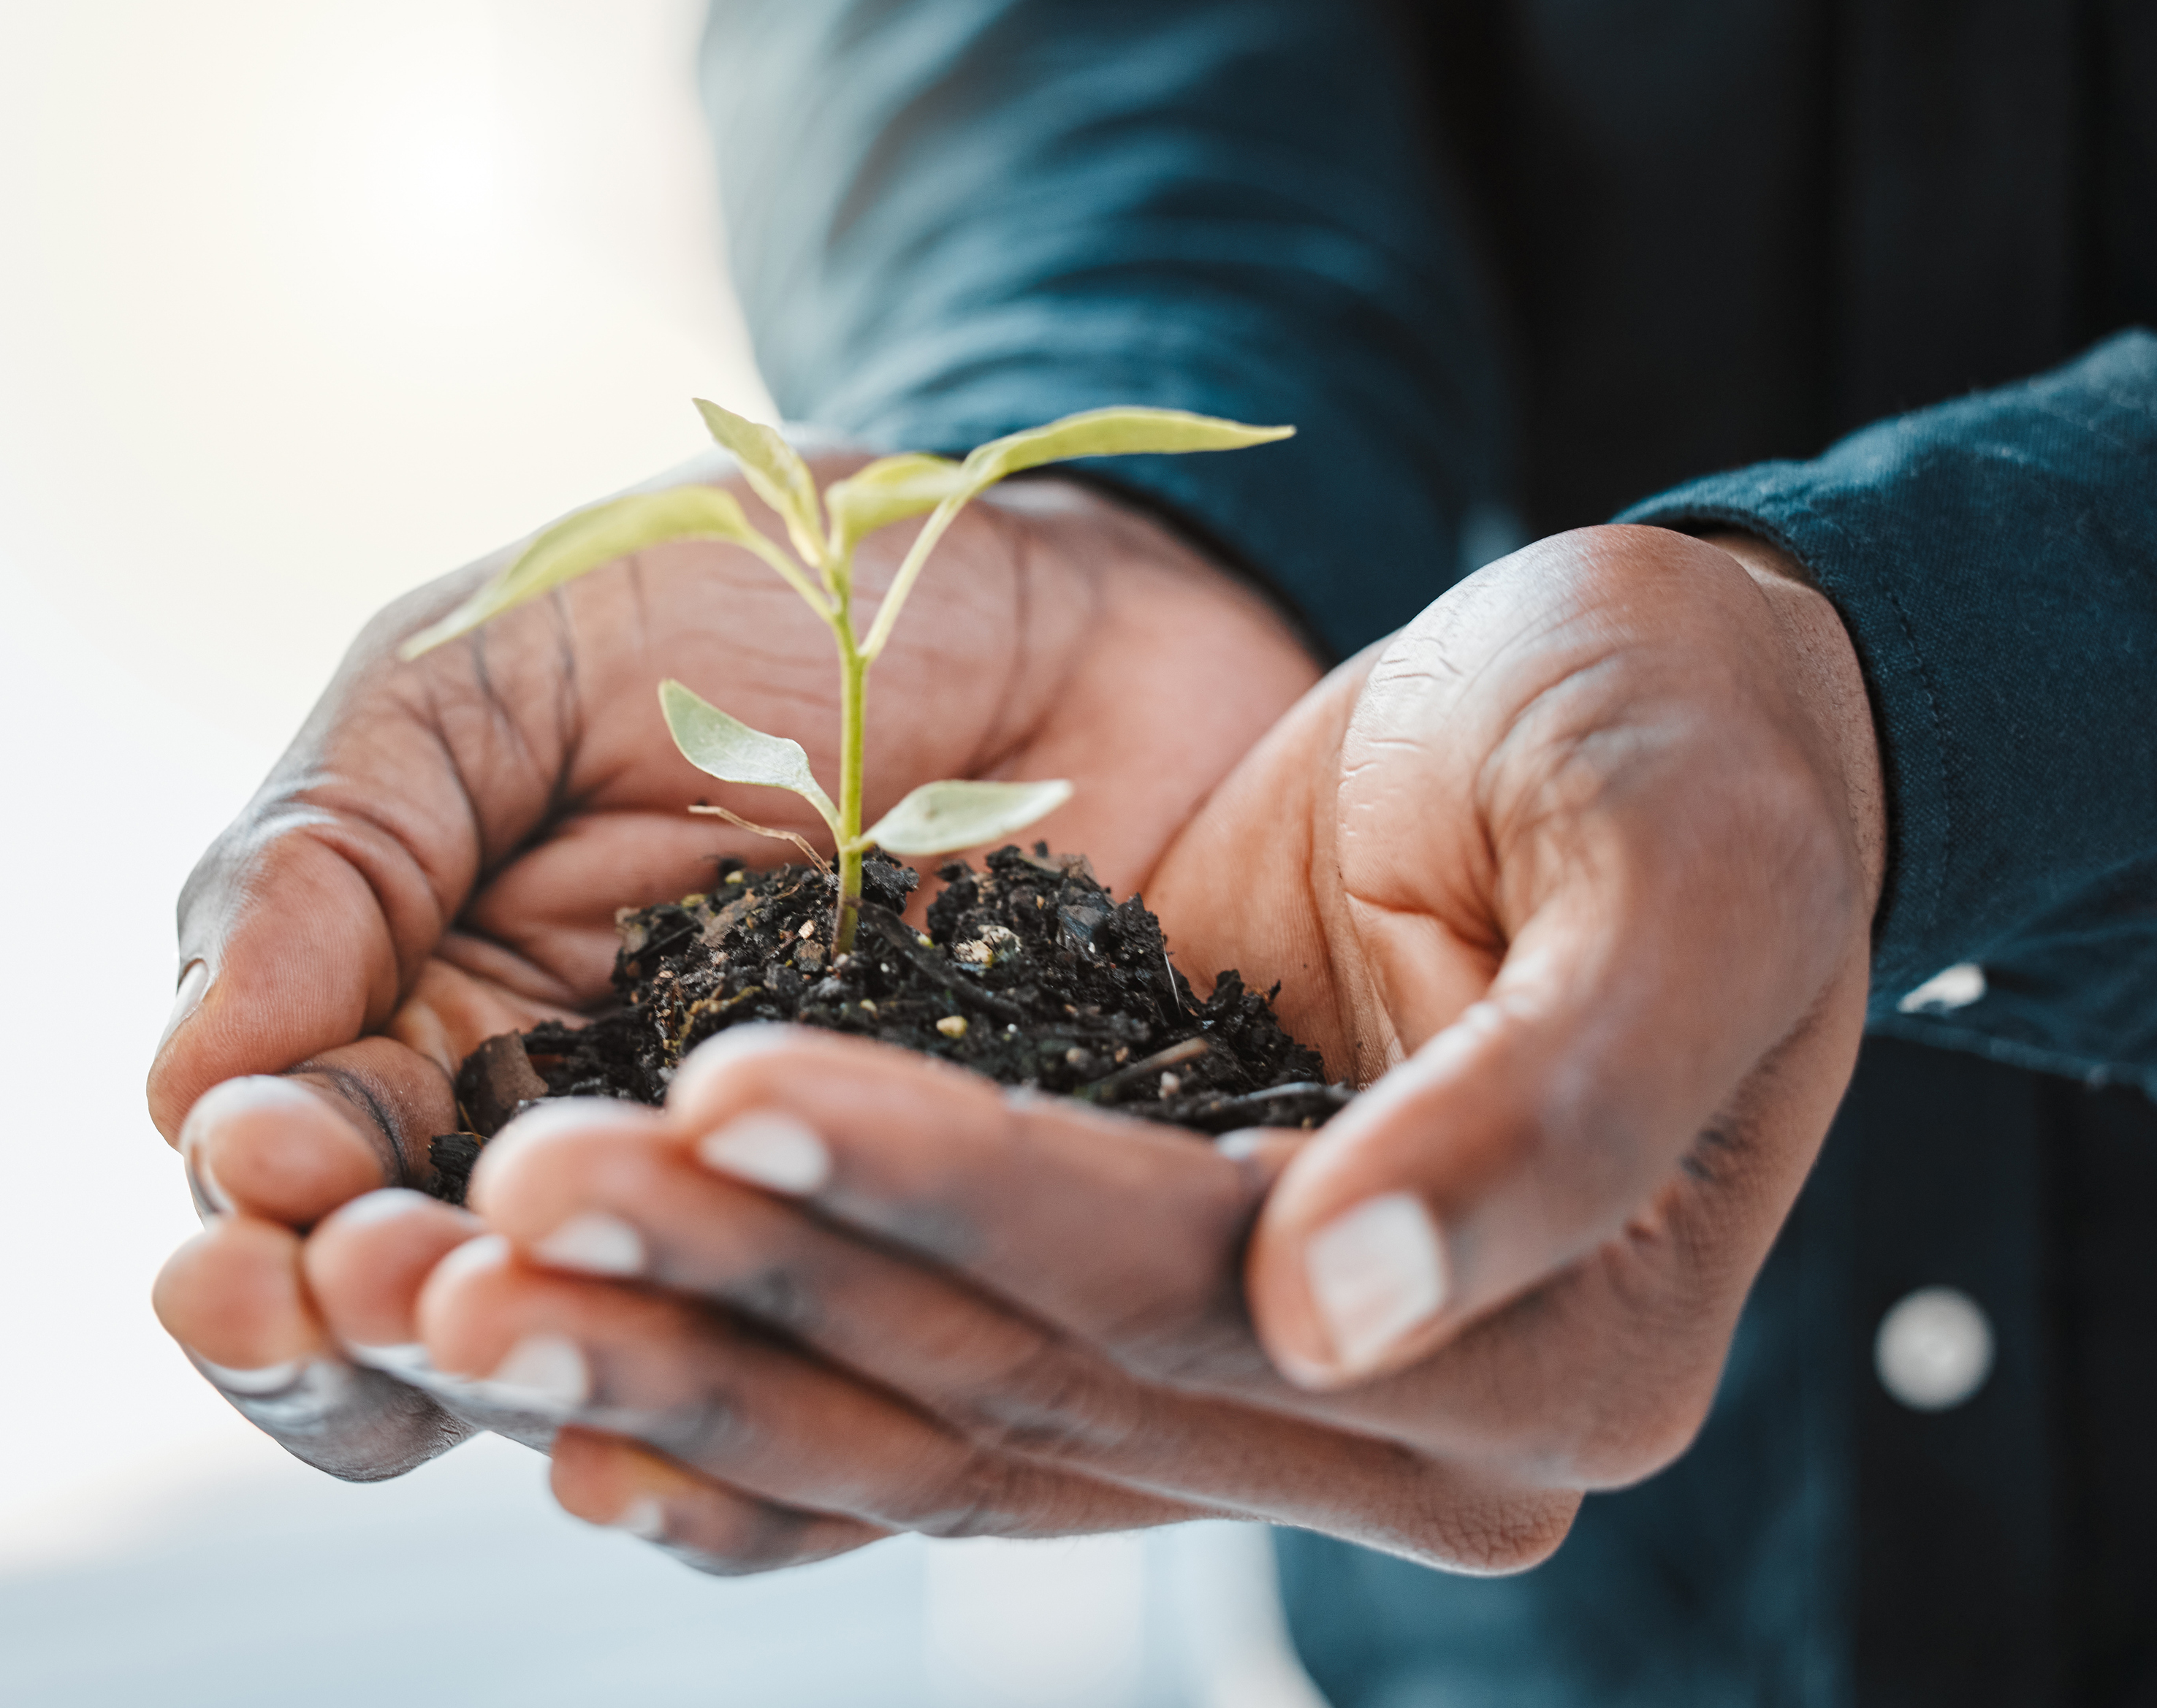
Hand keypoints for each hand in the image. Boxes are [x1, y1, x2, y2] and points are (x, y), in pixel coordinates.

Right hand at [147, 452, 1322, 1477]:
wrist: (1070, 592)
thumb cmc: (758, 594)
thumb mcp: (503, 669)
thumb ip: (338, 847)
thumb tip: (180, 1085)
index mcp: (432, 1025)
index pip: (292, 1189)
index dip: (253, 1212)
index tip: (258, 1178)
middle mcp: (574, 1160)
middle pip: (417, 1329)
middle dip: (353, 1328)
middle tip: (361, 1282)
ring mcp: (750, 1217)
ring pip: (605, 1377)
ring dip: (531, 1367)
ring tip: (507, 1311)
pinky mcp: (920, 1249)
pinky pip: (831, 1364)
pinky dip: (771, 1399)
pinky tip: (736, 1351)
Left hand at [295, 523, 1882, 1563]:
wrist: (1666, 730)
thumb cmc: (1695, 756)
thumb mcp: (1683, 874)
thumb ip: (1546, 1102)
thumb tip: (1327, 1299)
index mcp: (1562, 1348)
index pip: (1185, 1286)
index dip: (945, 1193)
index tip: (718, 1081)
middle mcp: (1403, 1422)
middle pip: (1022, 1388)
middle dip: (749, 1287)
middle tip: (500, 1197)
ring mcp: (1268, 1402)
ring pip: (940, 1426)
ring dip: (694, 1350)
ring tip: (460, 1268)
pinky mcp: (1159, 1329)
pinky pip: (938, 1412)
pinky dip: (755, 1400)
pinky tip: (567, 1389)